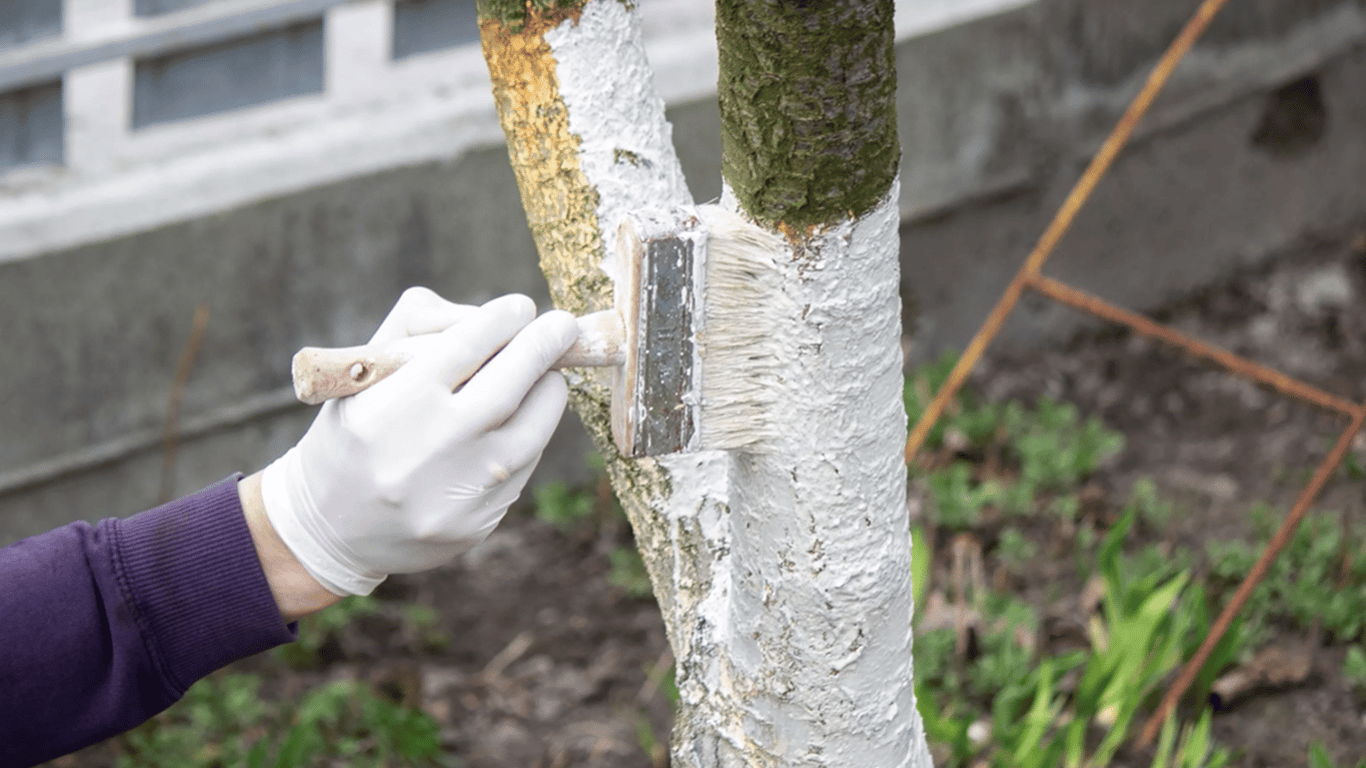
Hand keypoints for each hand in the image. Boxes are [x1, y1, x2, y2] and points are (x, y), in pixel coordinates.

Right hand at [260, 288, 579, 595]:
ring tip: (549, 372)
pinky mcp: (475, 524)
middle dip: (543, 348)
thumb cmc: (352, 431)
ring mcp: (454, 496)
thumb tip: (496, 319)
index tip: (522, 306)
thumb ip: (422, 329)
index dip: (502, 320)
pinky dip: (530, 435)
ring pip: (530, 432)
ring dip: (548, 393)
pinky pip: (522, 468)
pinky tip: (522, 420)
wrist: (329, 527)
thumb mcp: (361, 372)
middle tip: (561, 326)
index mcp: (390, 408)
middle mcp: (425, 453)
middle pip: (507, 389)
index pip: (465, 347)